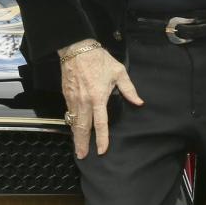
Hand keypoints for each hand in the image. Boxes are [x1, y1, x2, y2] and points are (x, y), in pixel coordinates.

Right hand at [60, 41, 142, 158]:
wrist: (76, 49)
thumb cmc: (99, 59)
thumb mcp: (118, 72)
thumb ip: (129, 89)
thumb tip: (139, 102)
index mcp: (98, 98)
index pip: (100, 124)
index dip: (102, 139)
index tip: (102, 150)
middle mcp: (84, 102)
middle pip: (82, 127)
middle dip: (82, 143)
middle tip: (82, 156)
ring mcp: (73, 99)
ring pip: (74, 122)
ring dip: (76, 135)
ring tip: (77, 147)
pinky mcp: (66, 95)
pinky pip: (69, 113)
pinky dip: (71, 122)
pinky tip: (74, 128)